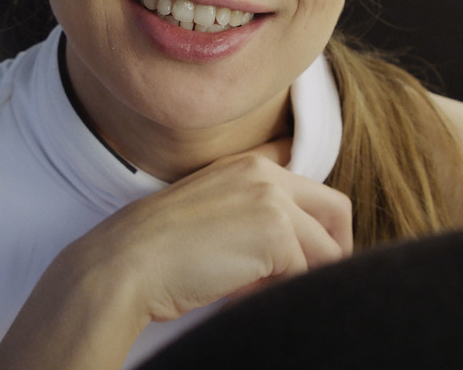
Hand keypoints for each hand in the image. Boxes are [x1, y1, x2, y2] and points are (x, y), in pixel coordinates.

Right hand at [67, 138, 352, 324]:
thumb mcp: (210, 212)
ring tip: (262, 291)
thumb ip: (251, 213)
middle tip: (310, 278)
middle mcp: (266, 175)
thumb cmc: (158, 250)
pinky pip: (305, 275)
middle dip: (334, 248)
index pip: (306, 176)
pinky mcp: (276, 236)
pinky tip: (244, 297)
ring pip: (328, 250)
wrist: (126, 263)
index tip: (309, 246)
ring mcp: (273, 202)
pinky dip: (280, 294)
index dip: (314, 218)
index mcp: (248, 165)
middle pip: (337, 210)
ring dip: (305, 277)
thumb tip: (294, 251)